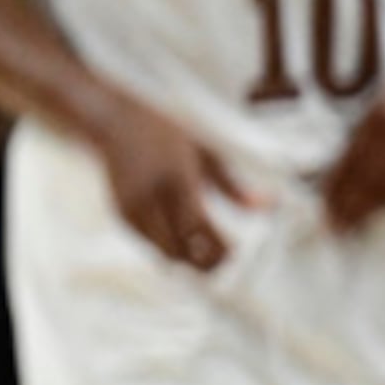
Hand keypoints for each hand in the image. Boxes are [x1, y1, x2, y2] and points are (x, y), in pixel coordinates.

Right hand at [92, 95, 264, 271]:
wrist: (113, 122)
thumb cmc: (165, 134)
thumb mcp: (203, 152)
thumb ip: (234, 185)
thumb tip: (270, 206)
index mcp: (177, 178)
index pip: (200, 228)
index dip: (219, 248)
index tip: (236, 252)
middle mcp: (152, 196)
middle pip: (182, 249)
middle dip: (205, 262)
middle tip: (224, 261)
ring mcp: (133, 207)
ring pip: (165, 254)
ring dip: (188, 260)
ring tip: (206, 254)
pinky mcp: (122, 215)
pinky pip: (151, 245)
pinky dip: (169, 248)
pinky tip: (181, 240)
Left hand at [321, 85, 384, 230]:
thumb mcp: (378, 112)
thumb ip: (356, 139)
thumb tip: (324, 173)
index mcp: (381, 114)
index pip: (352, 156)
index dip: (335, 183)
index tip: (323, 202)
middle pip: (368, 175)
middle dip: (348, 202)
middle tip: (332, 223)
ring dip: (366, 209)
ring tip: (348, 225)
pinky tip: (376, 213)